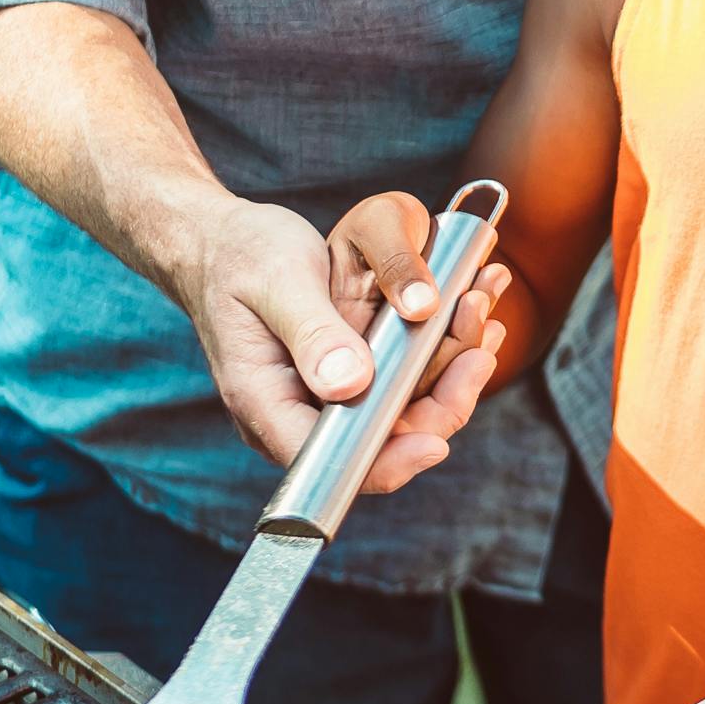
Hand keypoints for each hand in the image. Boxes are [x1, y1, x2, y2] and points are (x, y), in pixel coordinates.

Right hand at [181, 191, 515, 500]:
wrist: (222, 242)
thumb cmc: (239, 258)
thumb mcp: (275, 283)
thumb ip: (312, 333)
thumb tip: (351, 385)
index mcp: (266, 404)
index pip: (329, 461)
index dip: (386, 460)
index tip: (436, 440)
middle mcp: (299, 413)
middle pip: (380, 440)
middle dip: (439, 403)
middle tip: (479, 351)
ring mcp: (326, 396)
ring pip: (402, 410)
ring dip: (449, 372)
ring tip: (482, 316)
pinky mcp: (348, 375)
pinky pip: (402, 380)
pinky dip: (439, 353)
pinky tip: (467, 316)